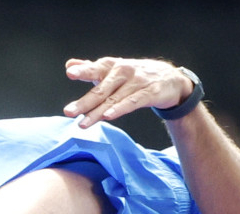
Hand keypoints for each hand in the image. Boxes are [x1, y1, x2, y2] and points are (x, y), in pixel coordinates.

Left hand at [63, 57, 195, 127]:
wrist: (170, 79)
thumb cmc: (137, 76)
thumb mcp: (114, 70)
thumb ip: (92, 68)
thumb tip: (69, 64)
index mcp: (113, 66)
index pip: (96, 68)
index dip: (84, 70)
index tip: (70, 72)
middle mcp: (124, 72)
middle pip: (102, 89)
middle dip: (84, 102)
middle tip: (69, 112)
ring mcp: (137, 82)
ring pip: (114, 99)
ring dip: (97, 112)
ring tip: (83, 123)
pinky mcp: (150, 93)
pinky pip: (133, 102)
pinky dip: (120, 109)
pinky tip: (108, 116)